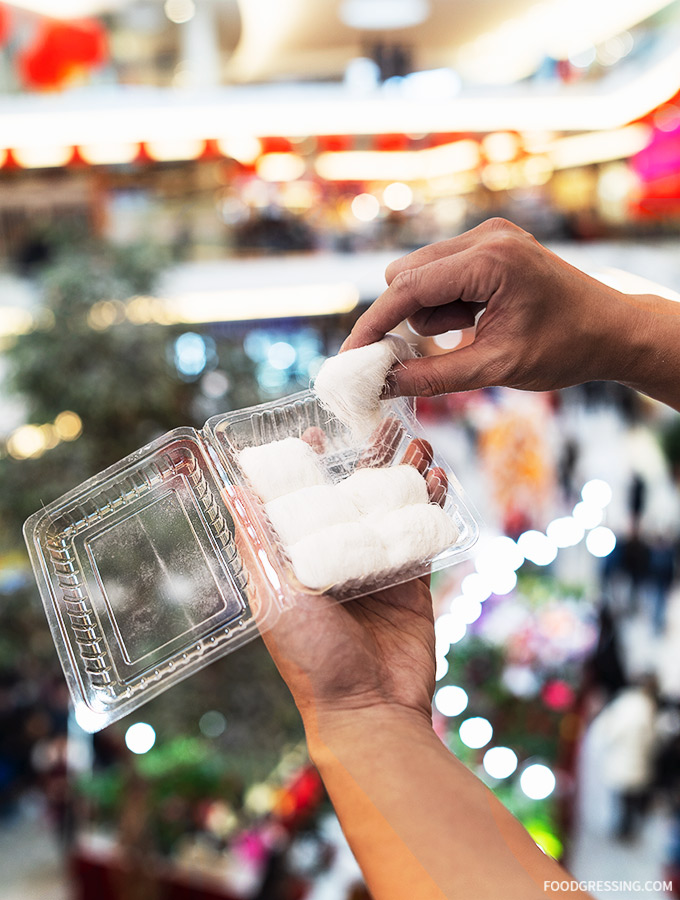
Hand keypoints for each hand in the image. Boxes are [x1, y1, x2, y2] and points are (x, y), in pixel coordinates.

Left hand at [232, 426, 446, 732]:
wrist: (369, 711)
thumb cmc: (311, 659)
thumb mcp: (273, 597)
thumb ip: (258, 542)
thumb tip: (230, 488)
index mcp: (300, 561)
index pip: (303, 500)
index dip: (308, 465)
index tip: (315, 431)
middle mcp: (337, 560)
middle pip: (354, 496)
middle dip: (370, 457)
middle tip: (386, 421)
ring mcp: (377, 570)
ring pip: (393, 509)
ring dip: (406, 474)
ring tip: (420, 440)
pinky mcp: (412, 584)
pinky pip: (424, 535)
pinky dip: (433, 506)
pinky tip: (441, 478)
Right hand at [343, 218, 647, 397]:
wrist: (612, 330)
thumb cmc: (565, 348)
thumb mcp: (496, 368)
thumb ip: (434, 377)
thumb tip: (383, 385)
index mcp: (491, 260)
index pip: (409, 288)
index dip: (375, 324)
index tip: (352, 355)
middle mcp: (486, 237)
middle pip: (408, 276)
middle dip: (410, 320)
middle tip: (433, 353)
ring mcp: (489, 236)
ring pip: (422, 276)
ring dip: (433, 314)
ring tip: (473, 334)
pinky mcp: (490, 244)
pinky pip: (442, 274)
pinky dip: (447, 304)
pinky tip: (477, 320)